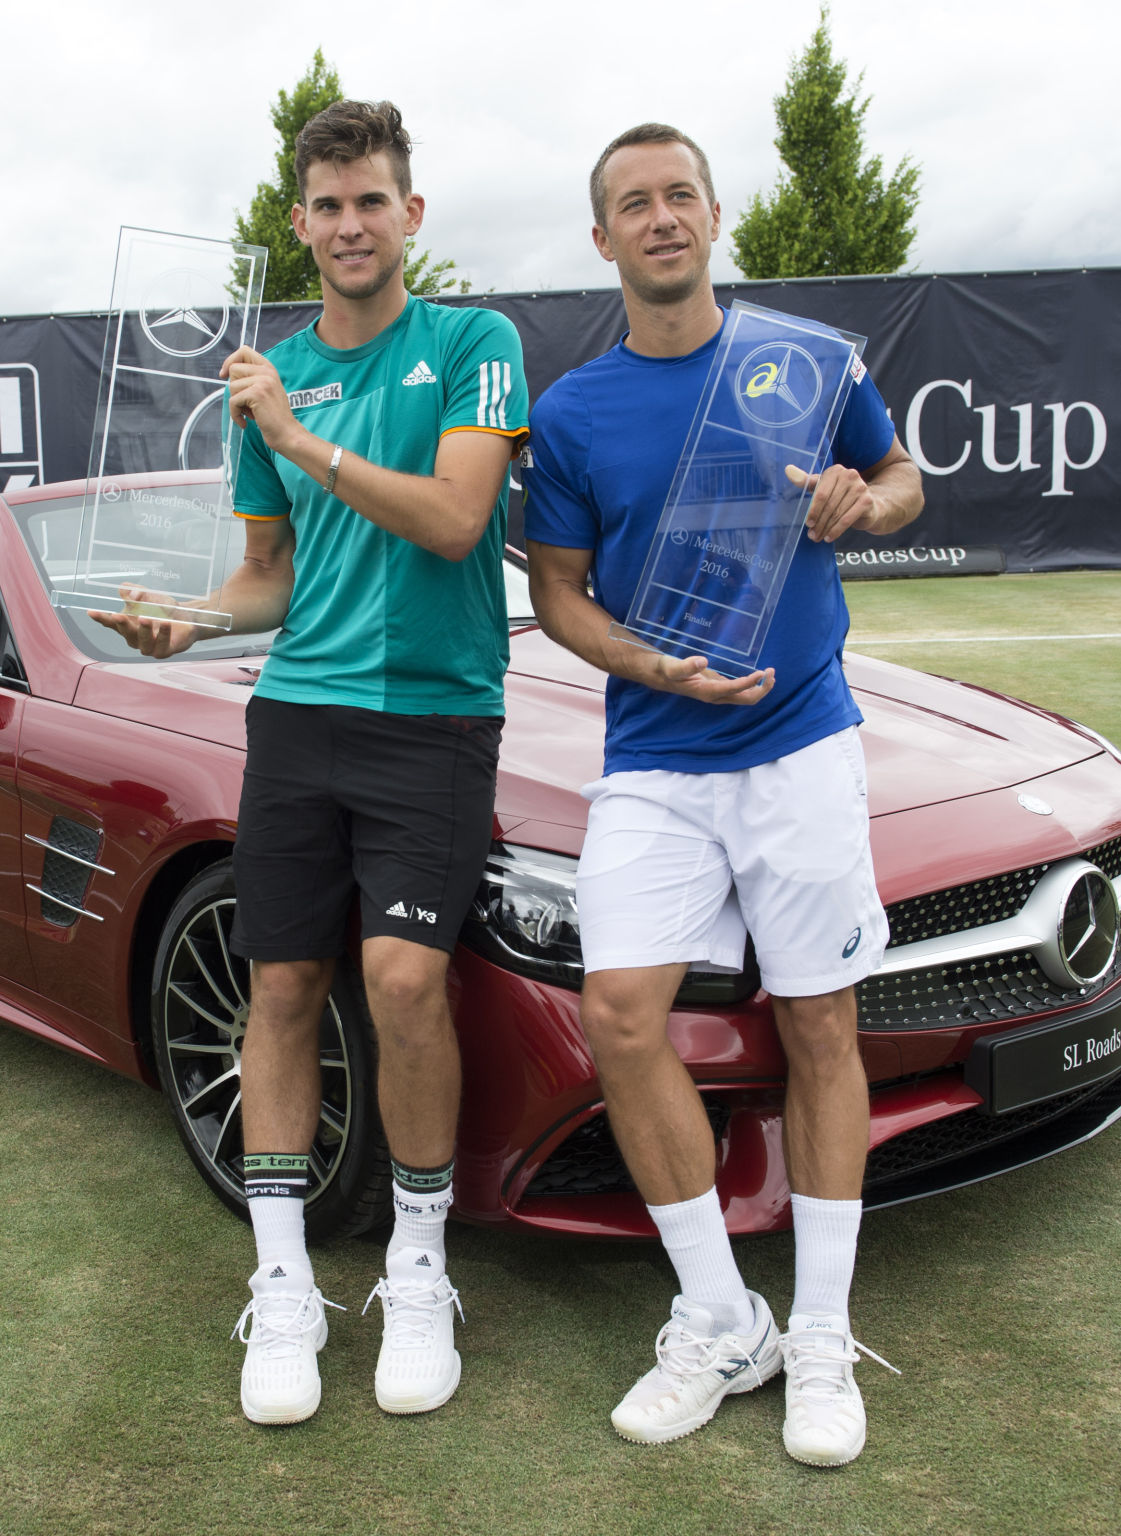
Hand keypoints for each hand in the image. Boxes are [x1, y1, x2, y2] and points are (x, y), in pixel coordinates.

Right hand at [88, 586, 201, 657]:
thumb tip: (131, 593)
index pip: (112, 623)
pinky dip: (164, 634)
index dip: (101, 618)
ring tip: (145, 618)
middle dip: (122, 625)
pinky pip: (162, 645)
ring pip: (143, 643)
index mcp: (128, 625)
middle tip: (119, 615)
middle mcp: (136, 639)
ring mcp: (150, 647)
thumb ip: (135, 591)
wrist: (188, 617)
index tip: (91, 612)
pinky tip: (166, 623)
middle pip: (126, 634)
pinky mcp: (164, 652)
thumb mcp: (148, 595)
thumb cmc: (163, 608)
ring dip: (143, 630)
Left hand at [220, 346, 300, 452]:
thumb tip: (227, 372)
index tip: (224, 374)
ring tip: (251, 412)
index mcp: (269, 368)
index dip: (230, 360)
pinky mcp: (257, 394)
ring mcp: (263, 381)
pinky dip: (235, 414)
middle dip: (235, 388)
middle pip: (233, 369)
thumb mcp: (266, 389)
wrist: (287, 433)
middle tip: (247, 403)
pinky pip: (233, 401)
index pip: (244, 351)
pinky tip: (245, 422)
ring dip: (237, 404)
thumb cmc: (275, 416)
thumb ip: (252, 378)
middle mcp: (267, 372)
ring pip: (232, 386)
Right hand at [653, 651, 775, 705]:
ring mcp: (719, 693)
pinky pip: (741, 691)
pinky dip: (754, 685)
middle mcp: (716, 696)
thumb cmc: (668, 670)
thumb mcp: (673, 667)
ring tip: (771, 674)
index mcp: (708, 692)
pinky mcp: (719, 688)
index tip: (761, 672)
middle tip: (772, 673)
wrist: (661, 676)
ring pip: (745, 697)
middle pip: (745, 699)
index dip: (750, 683)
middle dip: (761, 689)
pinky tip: (760, 676)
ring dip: (760, 688)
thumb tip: (703, 661)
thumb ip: (686, 666)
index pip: (734, 690)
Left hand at [786, 462, 876, 542]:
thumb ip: (806, 481)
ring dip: (826, 528)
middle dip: (819, 522)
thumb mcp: (823, 487)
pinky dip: (837, 530)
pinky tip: (830, 537)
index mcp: (835, 471)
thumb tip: (788, 470)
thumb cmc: (840, 495)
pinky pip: (848, 519)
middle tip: (812, 535)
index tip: (808, 523)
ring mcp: (860, 487)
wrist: (868, 504)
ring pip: (837, 513)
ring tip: (818, 538)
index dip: (813, 510)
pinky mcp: (867, 501)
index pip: (821, 494)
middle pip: (829, 505)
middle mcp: (849, 475)